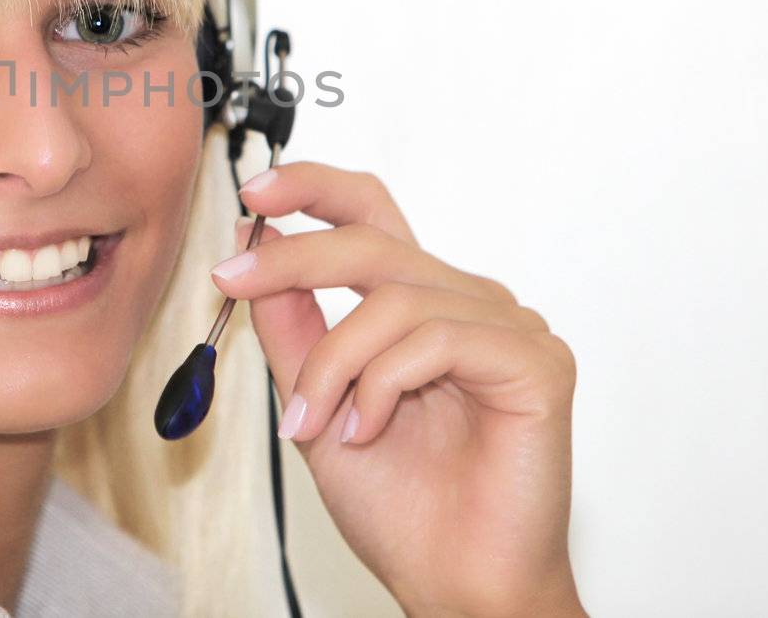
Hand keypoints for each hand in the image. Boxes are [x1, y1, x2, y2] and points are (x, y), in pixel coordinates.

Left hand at [212, 161, 583, 617]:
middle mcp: (468, 304)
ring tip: (314, 421)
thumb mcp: (317, 401)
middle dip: (291, 258)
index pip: (371, 216)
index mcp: (420, 306)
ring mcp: (509, 328)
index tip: (253, 192)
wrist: (453, 584)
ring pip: (393, 299)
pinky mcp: (537, 361)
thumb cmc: (399, 508)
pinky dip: (381, 385)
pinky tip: (368, 431)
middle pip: (372, 243)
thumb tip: (253, 249)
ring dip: (333, 363)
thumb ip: (292, 328)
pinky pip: (434, 339)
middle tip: (230, 279)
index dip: (314, 188)